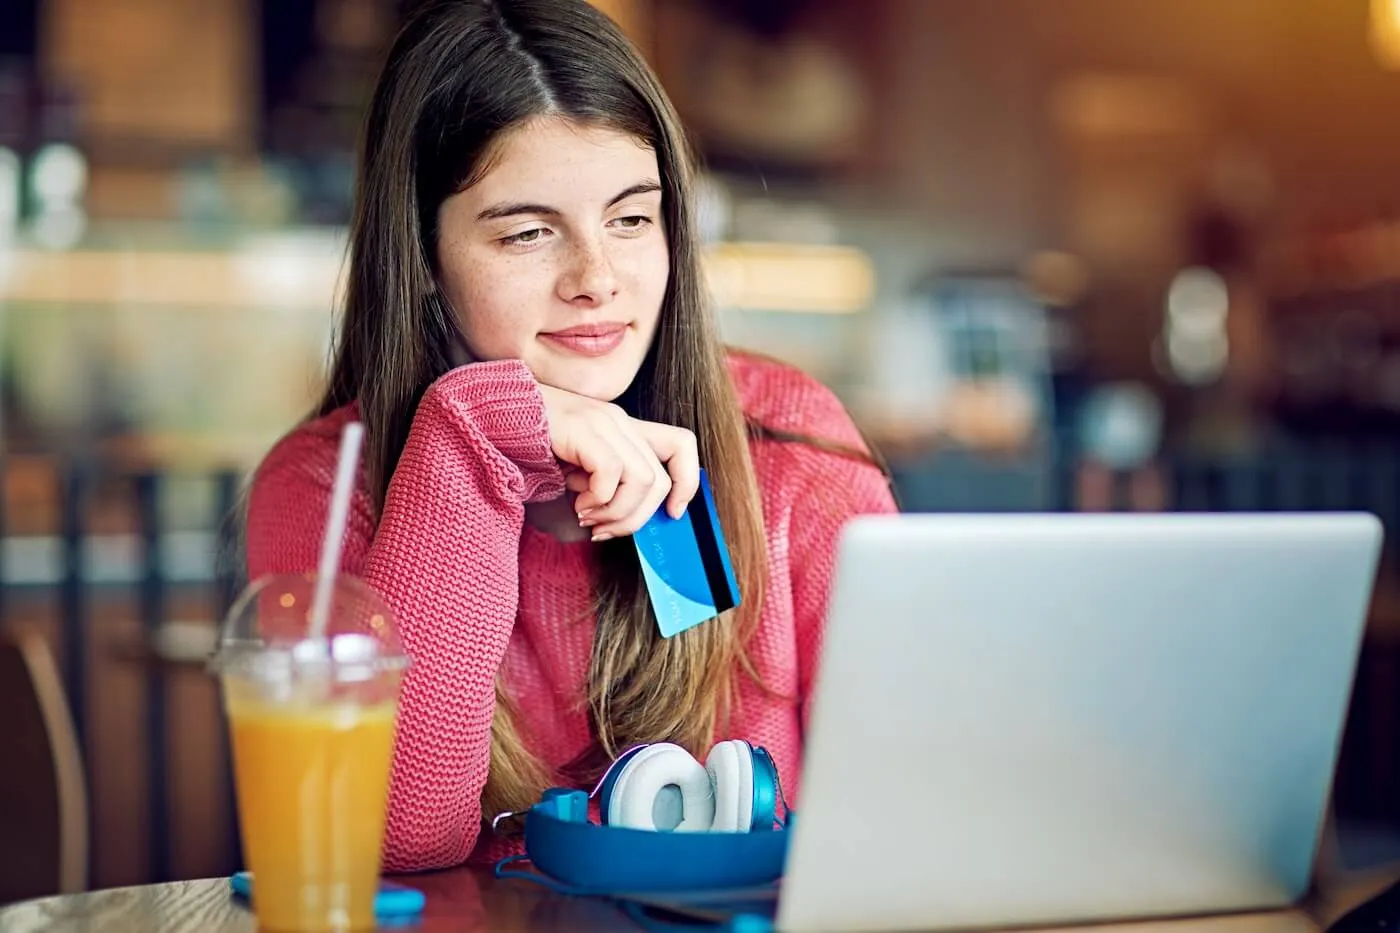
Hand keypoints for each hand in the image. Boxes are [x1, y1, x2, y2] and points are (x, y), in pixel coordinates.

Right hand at [537, 384, 700, 540]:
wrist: (487, 417)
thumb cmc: (526, 449)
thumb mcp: (575, 471)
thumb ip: (603, 488)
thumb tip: (627, 521)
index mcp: (622, 429)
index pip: (680, 445)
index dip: (687, 482)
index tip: (671, 514)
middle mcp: (618, 422)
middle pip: (661, 478)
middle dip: (636, 518)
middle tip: (603, 529)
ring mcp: (602, 422)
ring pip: (643, 480)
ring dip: (616, 512)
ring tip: (585, 515)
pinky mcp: (583, 429)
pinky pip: (612, 473)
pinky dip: (598, 499)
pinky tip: (575, 502)